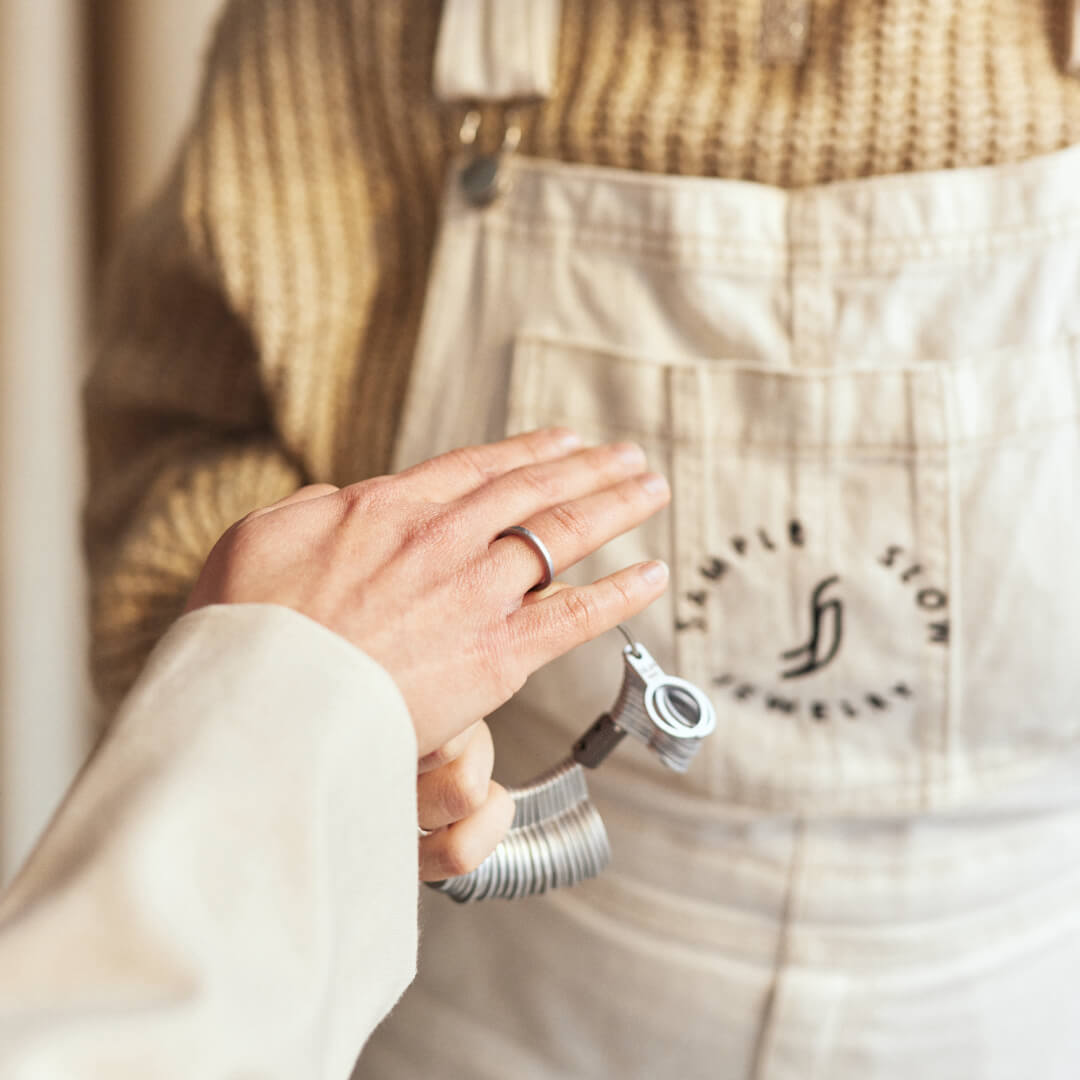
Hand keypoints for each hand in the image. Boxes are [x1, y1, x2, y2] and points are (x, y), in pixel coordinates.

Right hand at [186, 428, 670, 756]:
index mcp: (389, 508)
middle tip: (627, 455)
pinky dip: (620, 593)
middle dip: (588, 468)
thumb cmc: (252, 629)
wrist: (269, 702)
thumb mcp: (259, 538)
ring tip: (649, 488)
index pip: (477, 469)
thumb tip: (339, 497)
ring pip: (563, 535)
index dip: (529, 452)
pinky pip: (574, 617)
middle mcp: (444, 539)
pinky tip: (655, 574)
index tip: (564, 442)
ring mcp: (475, 594)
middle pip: (533, 490)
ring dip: (614, 507)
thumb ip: (311, 510)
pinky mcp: (496, 656)